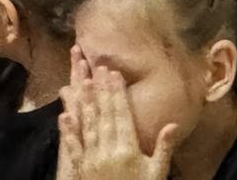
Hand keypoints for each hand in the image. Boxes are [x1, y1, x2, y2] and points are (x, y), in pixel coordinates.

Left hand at [60, 48, 176, 179]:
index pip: (121, 115)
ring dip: (84, 103)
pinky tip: (63, 116)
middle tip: (98, 67)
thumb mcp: (156, 174)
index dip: (117, 93)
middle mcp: (108, 151)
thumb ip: (163, 148)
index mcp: (128, 150)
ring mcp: (92, 160)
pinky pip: (73, 148)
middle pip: (104, 115)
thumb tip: (173, 124)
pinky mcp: (80, 170)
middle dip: (101, 89)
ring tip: (82, 81)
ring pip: (88, 126)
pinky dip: (67, 132)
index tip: (114, 73)